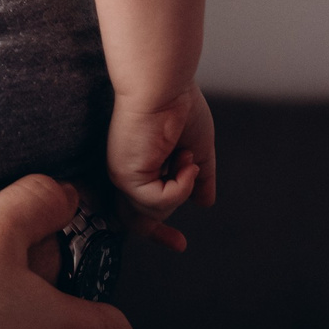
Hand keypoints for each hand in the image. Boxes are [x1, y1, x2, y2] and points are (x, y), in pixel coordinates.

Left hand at [108, 83, 216, 250]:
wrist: (164, 84)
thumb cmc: (178, 105)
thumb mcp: (198, 148)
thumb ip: (199, 178)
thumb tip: (204, 201)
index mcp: (138, 165)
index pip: (139, 207)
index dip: (157, 230)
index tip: (178, 243)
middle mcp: (126, 171)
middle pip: (135, 220)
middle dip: (158, 234)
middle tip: (178, 244)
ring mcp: (124, 174)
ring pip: (153, 212)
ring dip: (181, 188)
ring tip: (186, 156)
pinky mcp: (126, 174)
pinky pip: (158, 202)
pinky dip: (179, 186)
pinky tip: (185, 161)